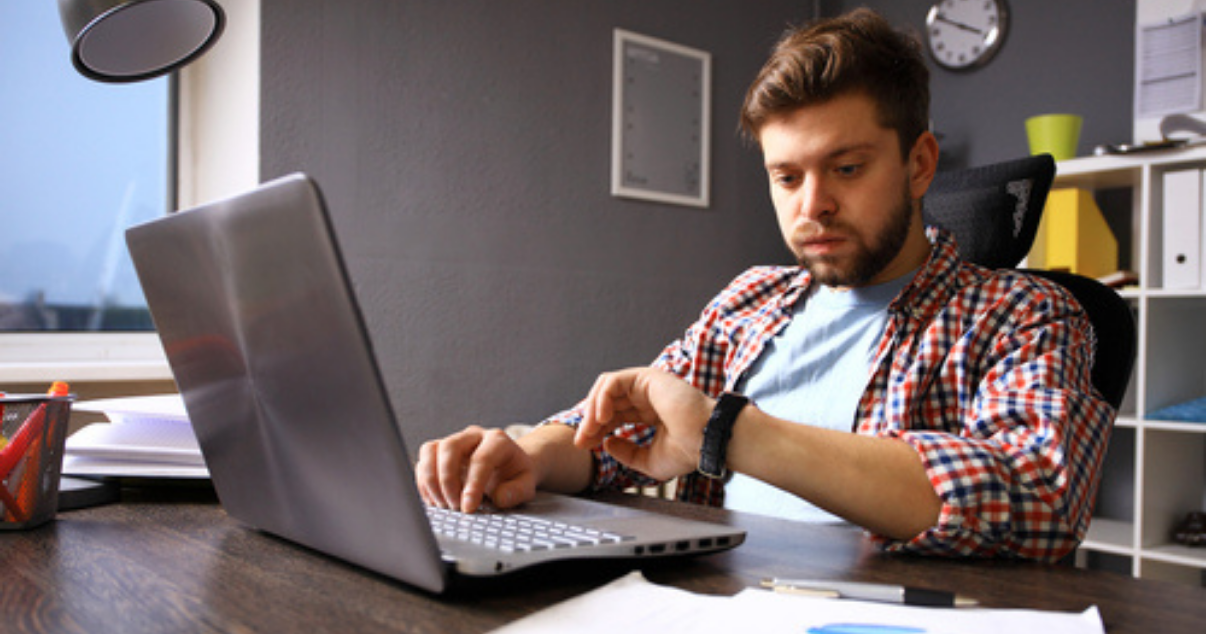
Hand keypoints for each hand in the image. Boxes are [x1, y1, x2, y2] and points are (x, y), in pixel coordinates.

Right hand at [415, 426, 536, 512]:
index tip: (468, 508)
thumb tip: (500, 497)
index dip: (473, 485)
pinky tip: (434, 501)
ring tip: (442, 505)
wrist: (507, 466)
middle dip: (447, 480)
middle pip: (450, 447)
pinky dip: (424, 483)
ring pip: (431, 450)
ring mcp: (454, 442)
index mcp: (497, 440)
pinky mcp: (439, 452)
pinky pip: (423, 462)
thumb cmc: (515, 474)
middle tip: (454, 506)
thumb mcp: (526, 484)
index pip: (481, 458)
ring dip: (431, 480)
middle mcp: (472, 436)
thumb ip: (516, 491)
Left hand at [575, 367, 714, 480]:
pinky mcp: (648, 377)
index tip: (584, 446)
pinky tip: (601, 418)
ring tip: (589, 430)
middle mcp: (646, 396)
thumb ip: (626, 452)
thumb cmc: (688, 451)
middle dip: (589, 421)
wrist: (706, 442)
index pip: (613, 415)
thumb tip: (606, 443)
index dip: (596, 429)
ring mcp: (647, 384)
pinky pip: (614, 382)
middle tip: (580, 441)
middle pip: (607, 402)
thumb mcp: (648, 460)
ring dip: (592, 410)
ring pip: (606, 389)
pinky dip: (602, 398)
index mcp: (649, 412)